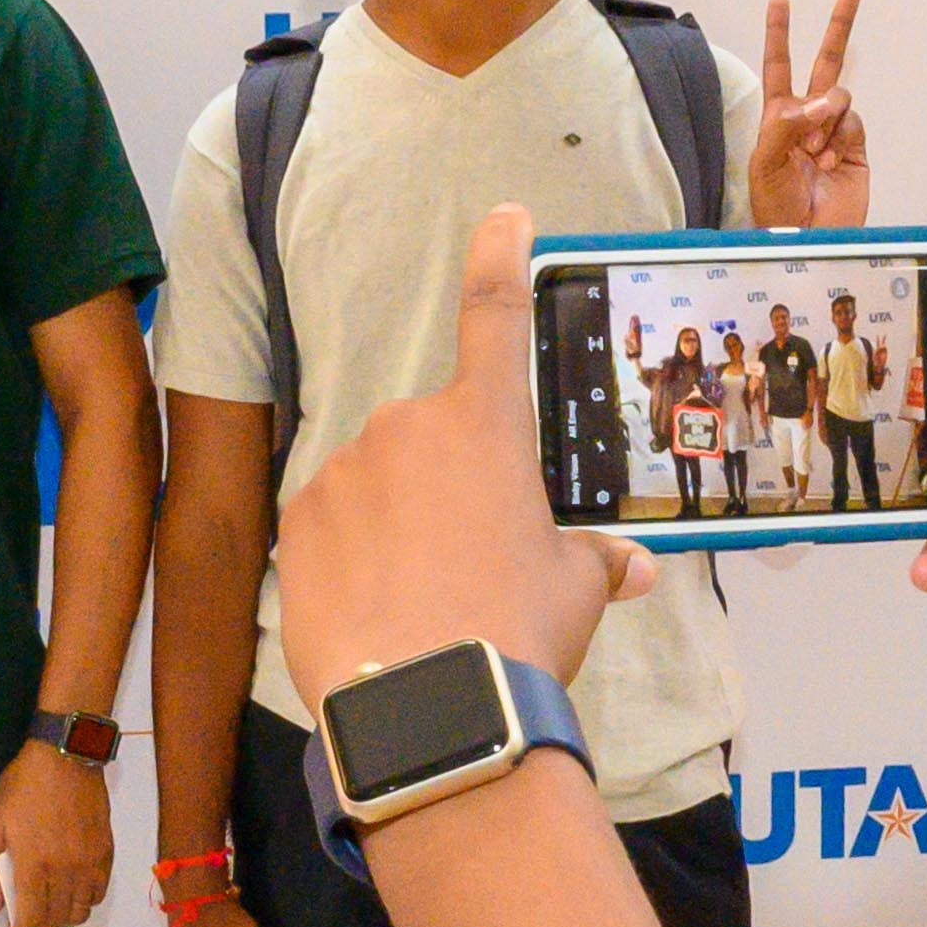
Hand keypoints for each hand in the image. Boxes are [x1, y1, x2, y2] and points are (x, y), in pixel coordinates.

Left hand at [0, 742, 113, 926]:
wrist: (66, 757)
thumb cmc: (23, 787)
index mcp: (32, 864)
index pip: (32, 918)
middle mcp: (64, 870)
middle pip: (58, 919)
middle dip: (42, 926)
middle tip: (31, 916)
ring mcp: (89, 863)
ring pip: (81, 910)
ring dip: (65, 914)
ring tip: (53, 903)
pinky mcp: (106, 853)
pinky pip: (99, 891)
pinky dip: (86, 898)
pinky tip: (74, 888)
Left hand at [277, 204, 656, 703]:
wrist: (432, 709)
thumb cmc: (515, 635)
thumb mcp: (575, 591)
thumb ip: (596, 561)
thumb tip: (632, 566)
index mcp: (485, 425)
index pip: (495, 316)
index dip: (499, 256)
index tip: (503, 216)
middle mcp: (406, 428)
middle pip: (430, 441)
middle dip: (445, 488)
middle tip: (468, 564)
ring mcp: (341, 472)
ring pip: (374, 485)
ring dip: (394, 525)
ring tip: (420, 604)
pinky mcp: (294, 523)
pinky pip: (328, 526)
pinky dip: (349, 559)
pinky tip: (374, 614)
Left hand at [749, 0, 867, 227]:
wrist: (807, 240)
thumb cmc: (776, 208)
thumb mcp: (765, 163)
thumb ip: (787, 125)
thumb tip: (822, 101)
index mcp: (778, 117)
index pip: (779, 65)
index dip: (779, 33)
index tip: (781, 0)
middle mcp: (808, 118)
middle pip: (826, 62)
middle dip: (838, 27)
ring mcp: (835, 131)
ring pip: (839, 96)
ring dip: (826, 119)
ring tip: (814, 154)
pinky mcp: (857, 147)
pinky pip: (853, 122)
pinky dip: (841, 137)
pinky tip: (830, 161)